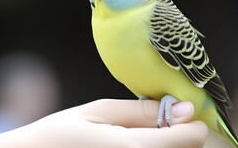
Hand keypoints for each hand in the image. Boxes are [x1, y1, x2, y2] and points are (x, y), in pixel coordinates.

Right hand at [0, 99, 207, 147]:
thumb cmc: (61, 132)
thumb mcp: (99, 111)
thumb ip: (142, 111)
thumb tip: (184, 108)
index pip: (192, 139)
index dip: (189, 122)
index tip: (175, 112)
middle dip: (175, 134)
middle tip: (147, 123)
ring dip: (163, 143)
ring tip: (131, 135)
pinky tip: (125, 146)